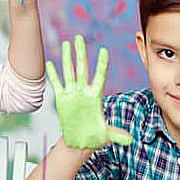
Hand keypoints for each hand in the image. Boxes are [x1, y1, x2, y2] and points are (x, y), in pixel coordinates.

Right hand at [46, 34, 132, 149]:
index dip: (101, 64)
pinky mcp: (61, 99)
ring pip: (69, 72)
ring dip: (67, 58)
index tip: (103, 50)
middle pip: (82, 68)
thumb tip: (129, 140)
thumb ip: (117, 135)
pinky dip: (53, 74)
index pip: (99, 76)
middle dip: (80, 52)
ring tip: (66, 44)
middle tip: (79, 37)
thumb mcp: (106, 136)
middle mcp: (83, 92)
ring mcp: (72, 94)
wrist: (79, 142)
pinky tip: (50, 63)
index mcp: (95, 97)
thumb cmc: (93, 138)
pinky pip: (56, 84)